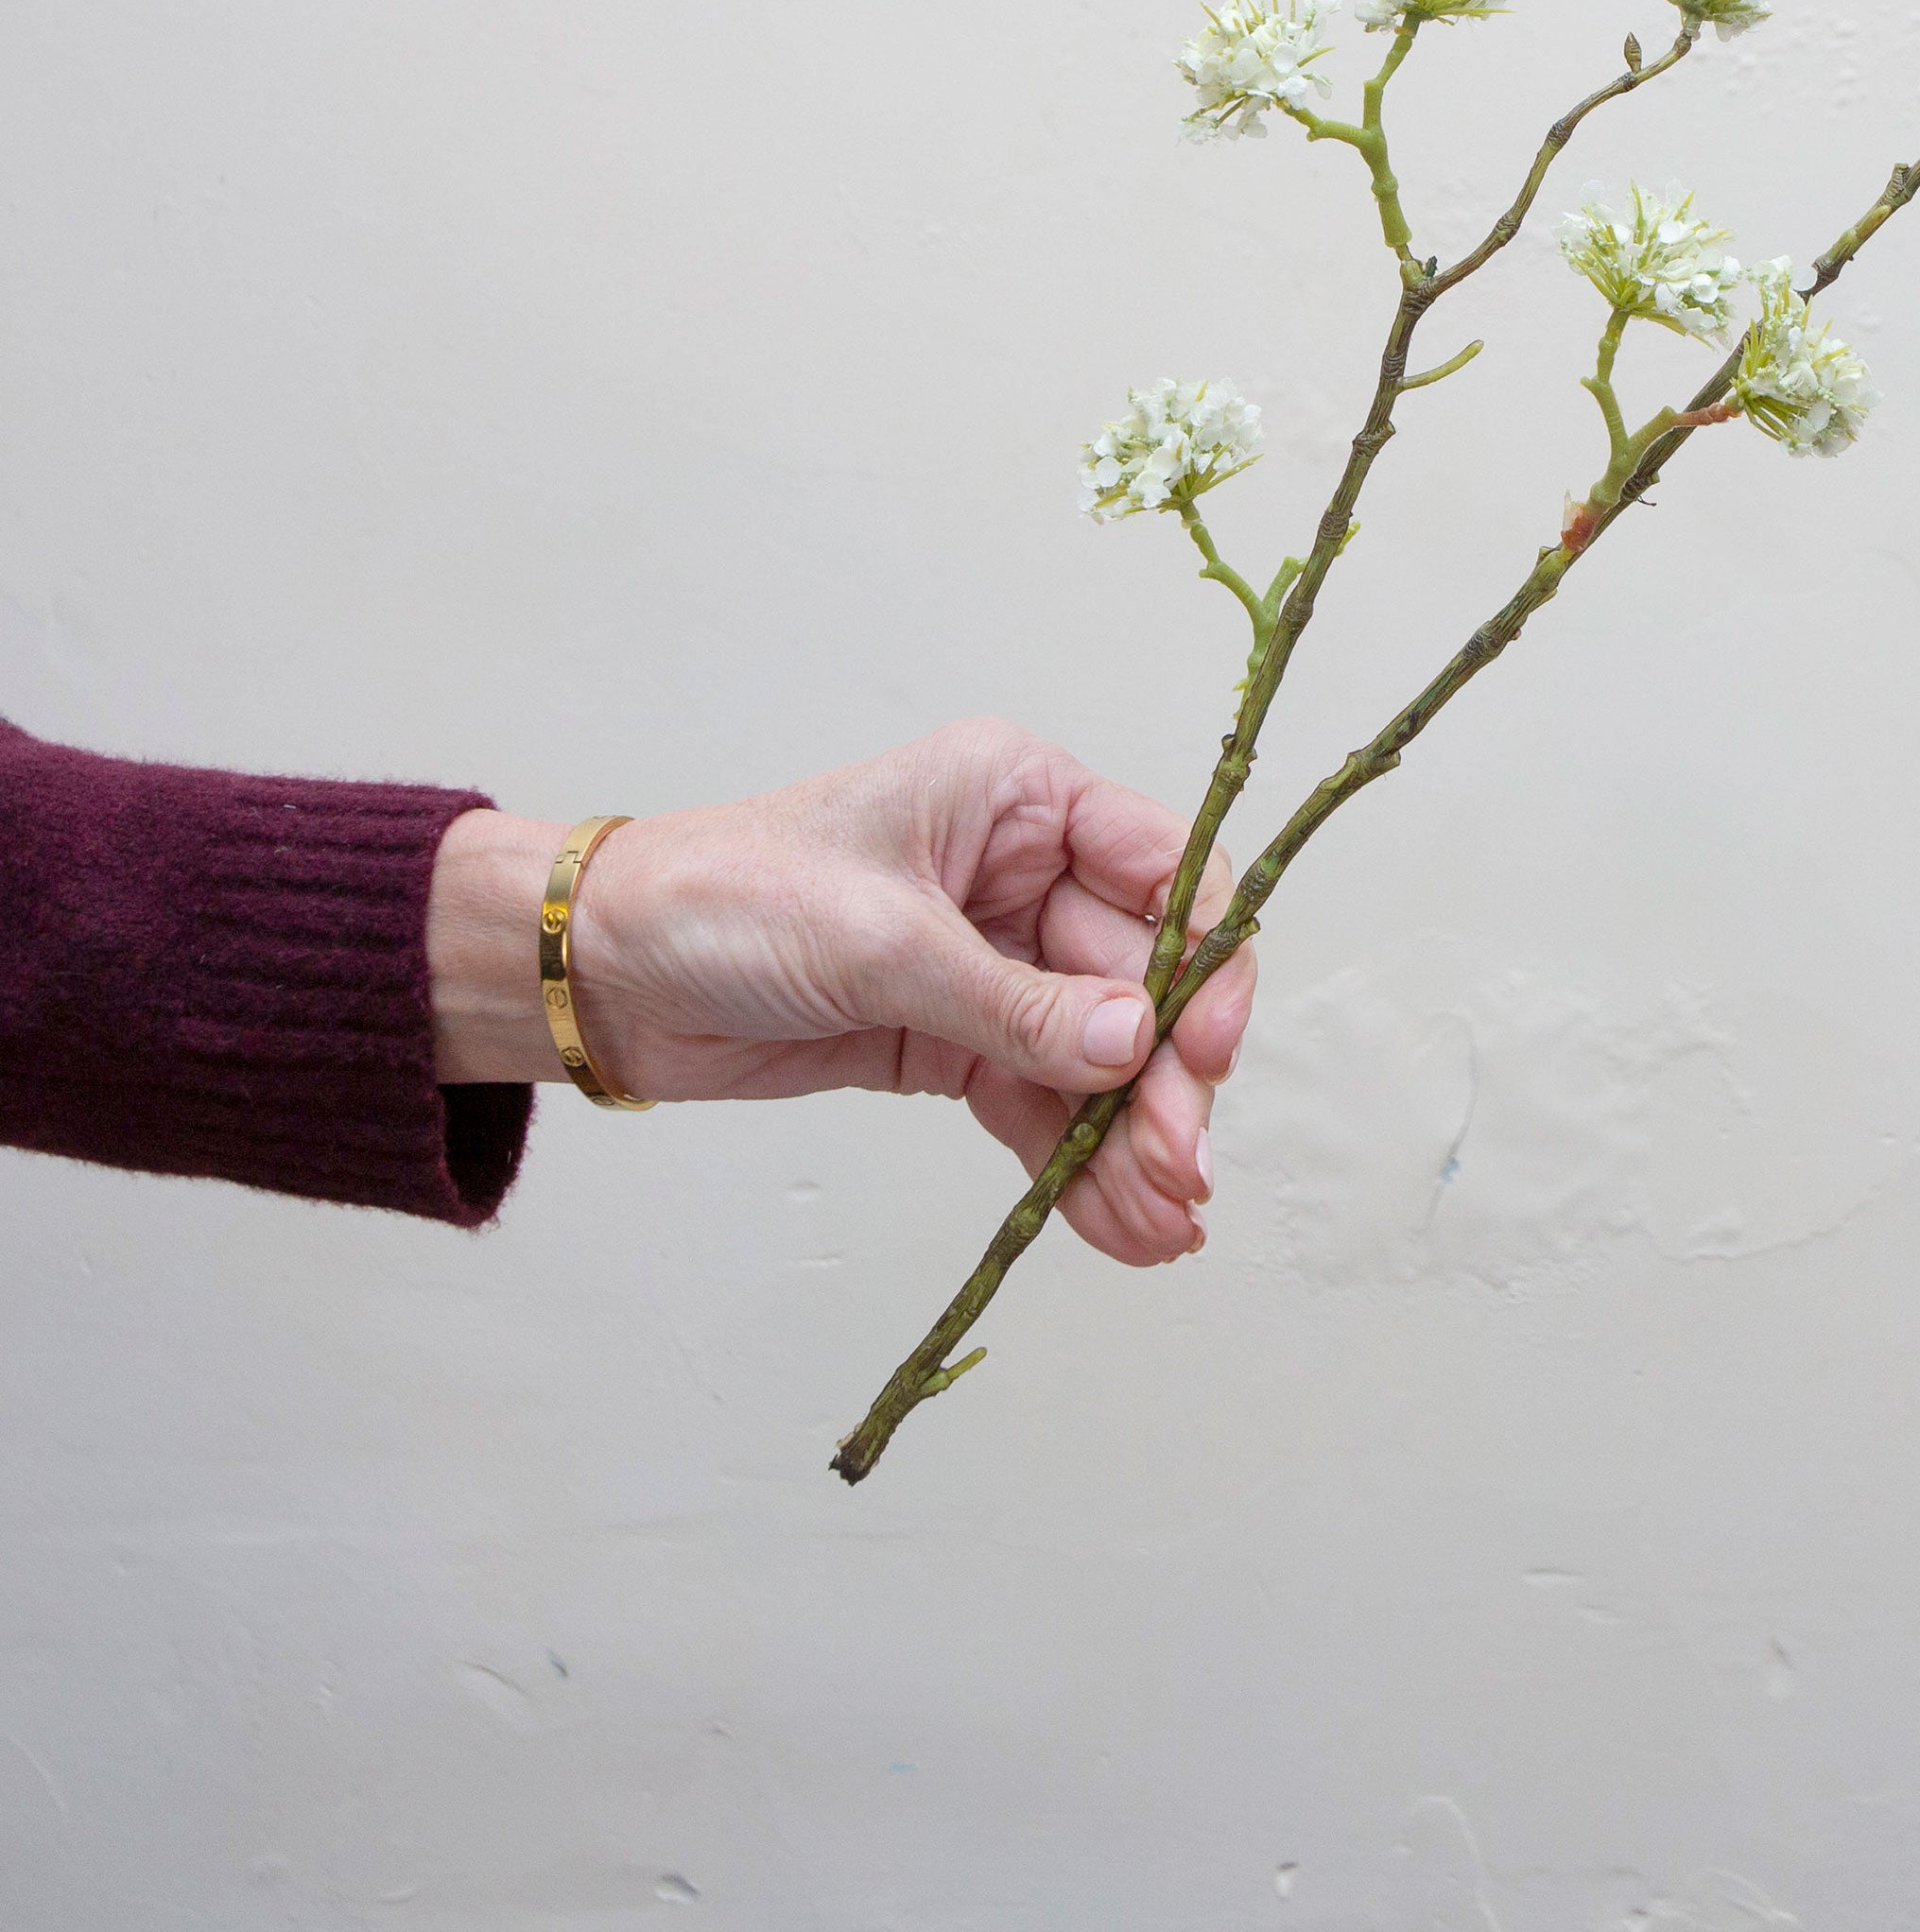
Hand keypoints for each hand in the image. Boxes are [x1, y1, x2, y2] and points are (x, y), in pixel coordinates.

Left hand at [425, 720, 1253, 1267]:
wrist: (605, 972)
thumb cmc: (728, 897)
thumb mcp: (883, 943)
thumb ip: (1017, 1005)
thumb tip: (1138, 1046)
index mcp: (1019, 797)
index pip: (1163, 868)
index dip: (1205, 958)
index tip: (1207, 1051)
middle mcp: (1022, 871)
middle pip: (1140, 981)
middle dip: (1164, 1081)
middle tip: (1184, 1170)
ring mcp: (993, 962)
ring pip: (1098, 1056)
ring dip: (1132, 1141)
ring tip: (1164, 1227)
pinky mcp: (954, 1040)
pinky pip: (1041, 1103)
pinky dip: (1078, 1164)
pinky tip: (1121, 1226)